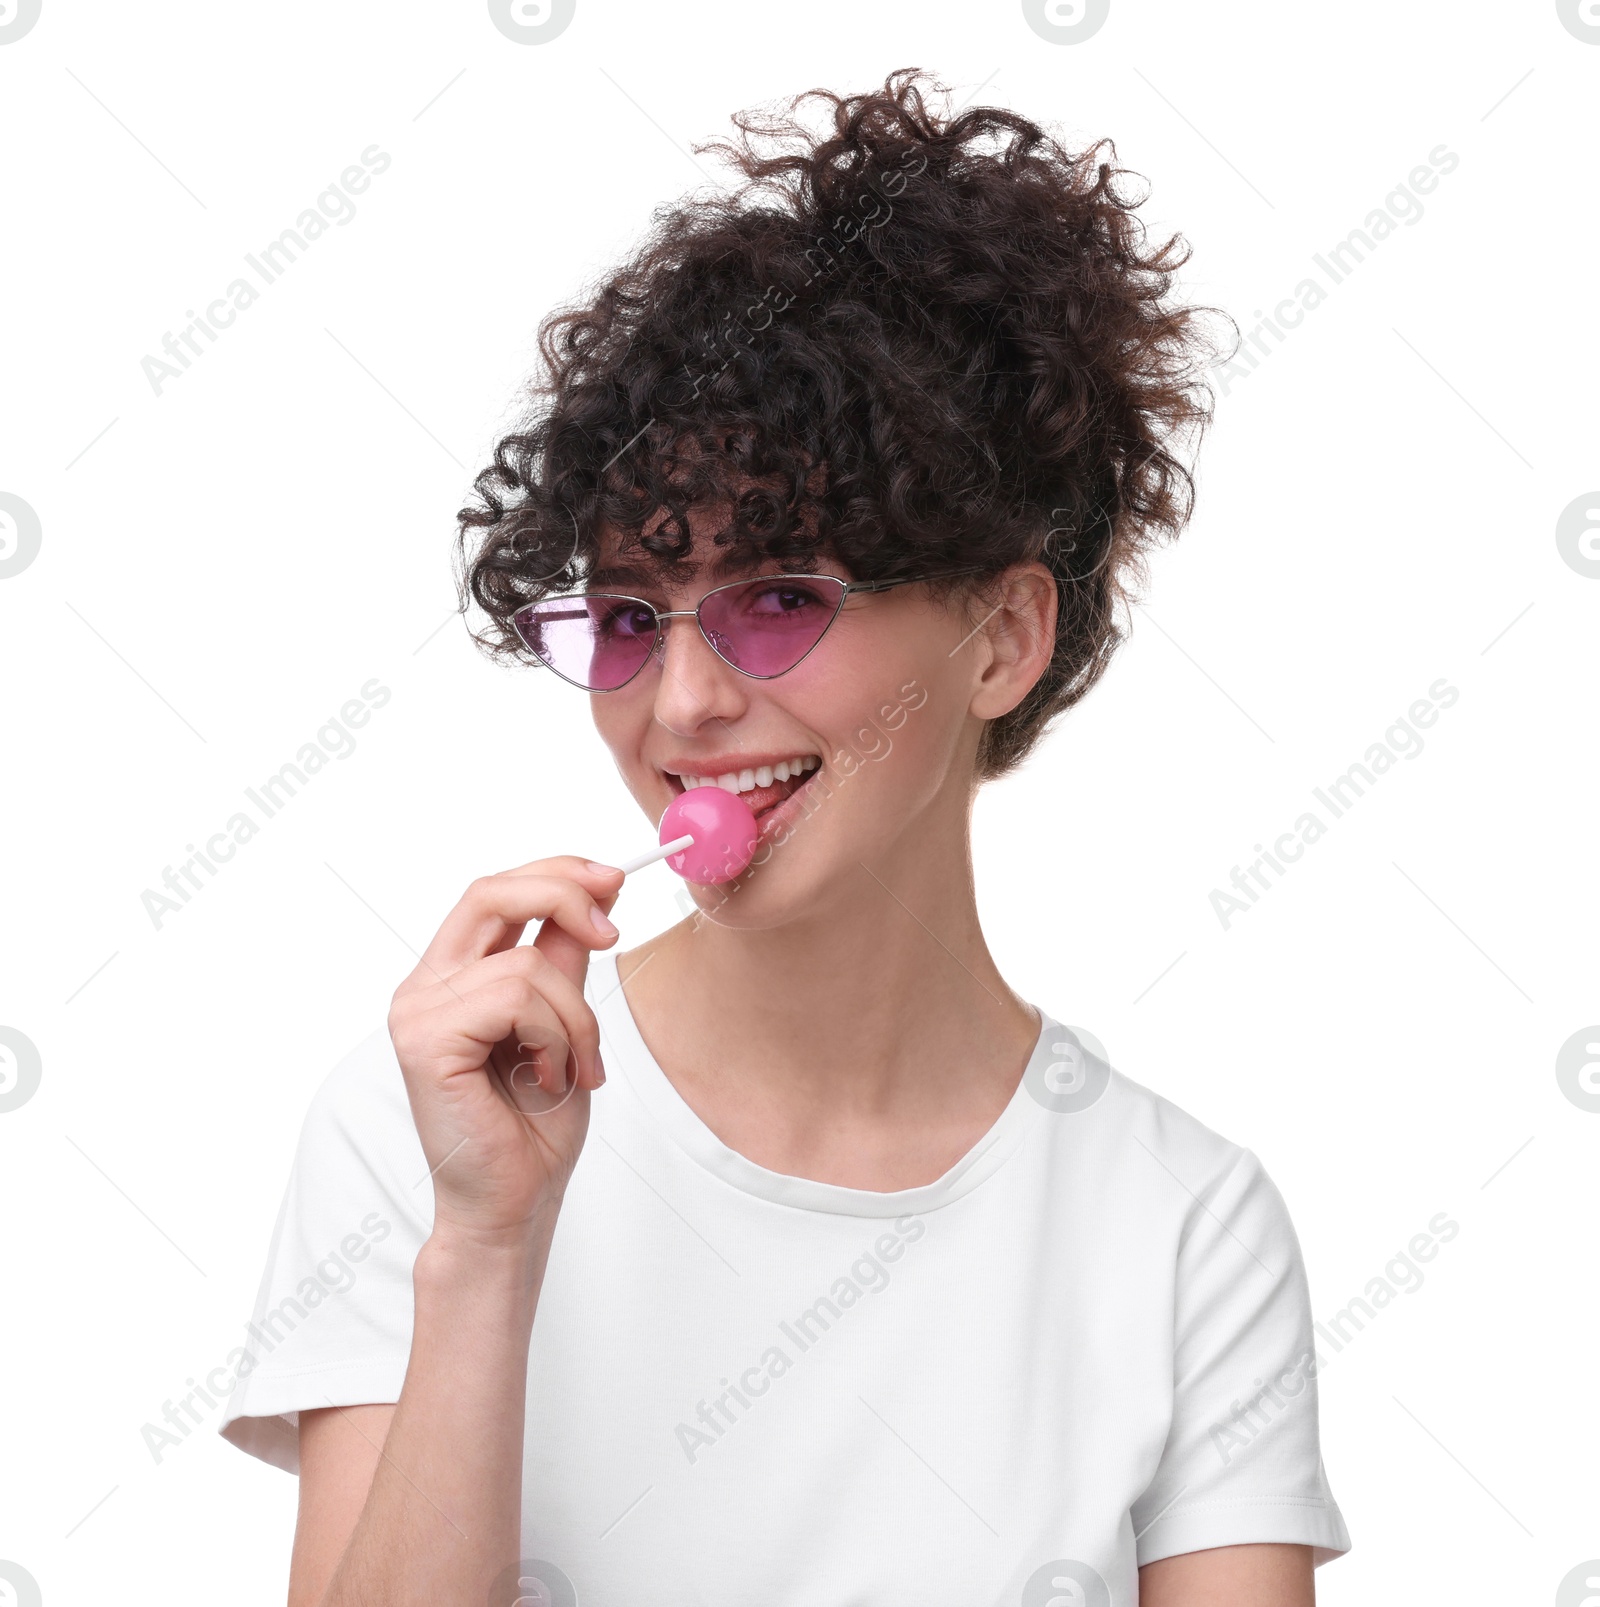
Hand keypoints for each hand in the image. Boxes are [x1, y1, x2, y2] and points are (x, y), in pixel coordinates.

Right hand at [386, 855, 624, 1243]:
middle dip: (562, 892)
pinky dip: (554, 1036)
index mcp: (453, 976)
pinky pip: (514, 997)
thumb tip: (594, 895)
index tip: (614, 879)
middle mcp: (426, 986)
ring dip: (576, 1016)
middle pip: (489, 893)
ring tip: (576, 1066)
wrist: (514, 1203)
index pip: (495, 894)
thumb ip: (566, 960)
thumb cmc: (534, 1126)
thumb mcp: (565, 1023)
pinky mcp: (424, 1040)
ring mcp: (417, 1011)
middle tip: (613, 928)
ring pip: (525, 961)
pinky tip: (549, 1076)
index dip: (555, 874)